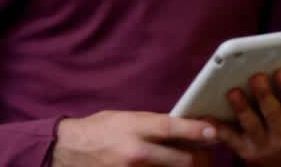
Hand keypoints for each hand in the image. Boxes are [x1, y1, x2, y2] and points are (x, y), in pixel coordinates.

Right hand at [52, 111, 216, 166]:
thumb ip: (151, 125)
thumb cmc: (97, 130)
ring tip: (184, 160)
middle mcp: (135, 151)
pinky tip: (162, 166)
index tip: (212, 131)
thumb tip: (180, 129)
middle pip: (180, 160)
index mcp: (133, 127)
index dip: (194, 130)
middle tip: (202, 152)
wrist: (68, 152)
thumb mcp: (124, 118)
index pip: (170, 127)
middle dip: (196, 158)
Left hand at [213, 69, 280, 166]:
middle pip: (272, 113)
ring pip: (251, 125)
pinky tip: (208, 117)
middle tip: (256, 76)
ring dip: (241, 108)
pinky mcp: (245, 150)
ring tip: (233, 92)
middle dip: (264, 94)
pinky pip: (230, 139)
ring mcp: (263, 144)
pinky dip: (219, 129)